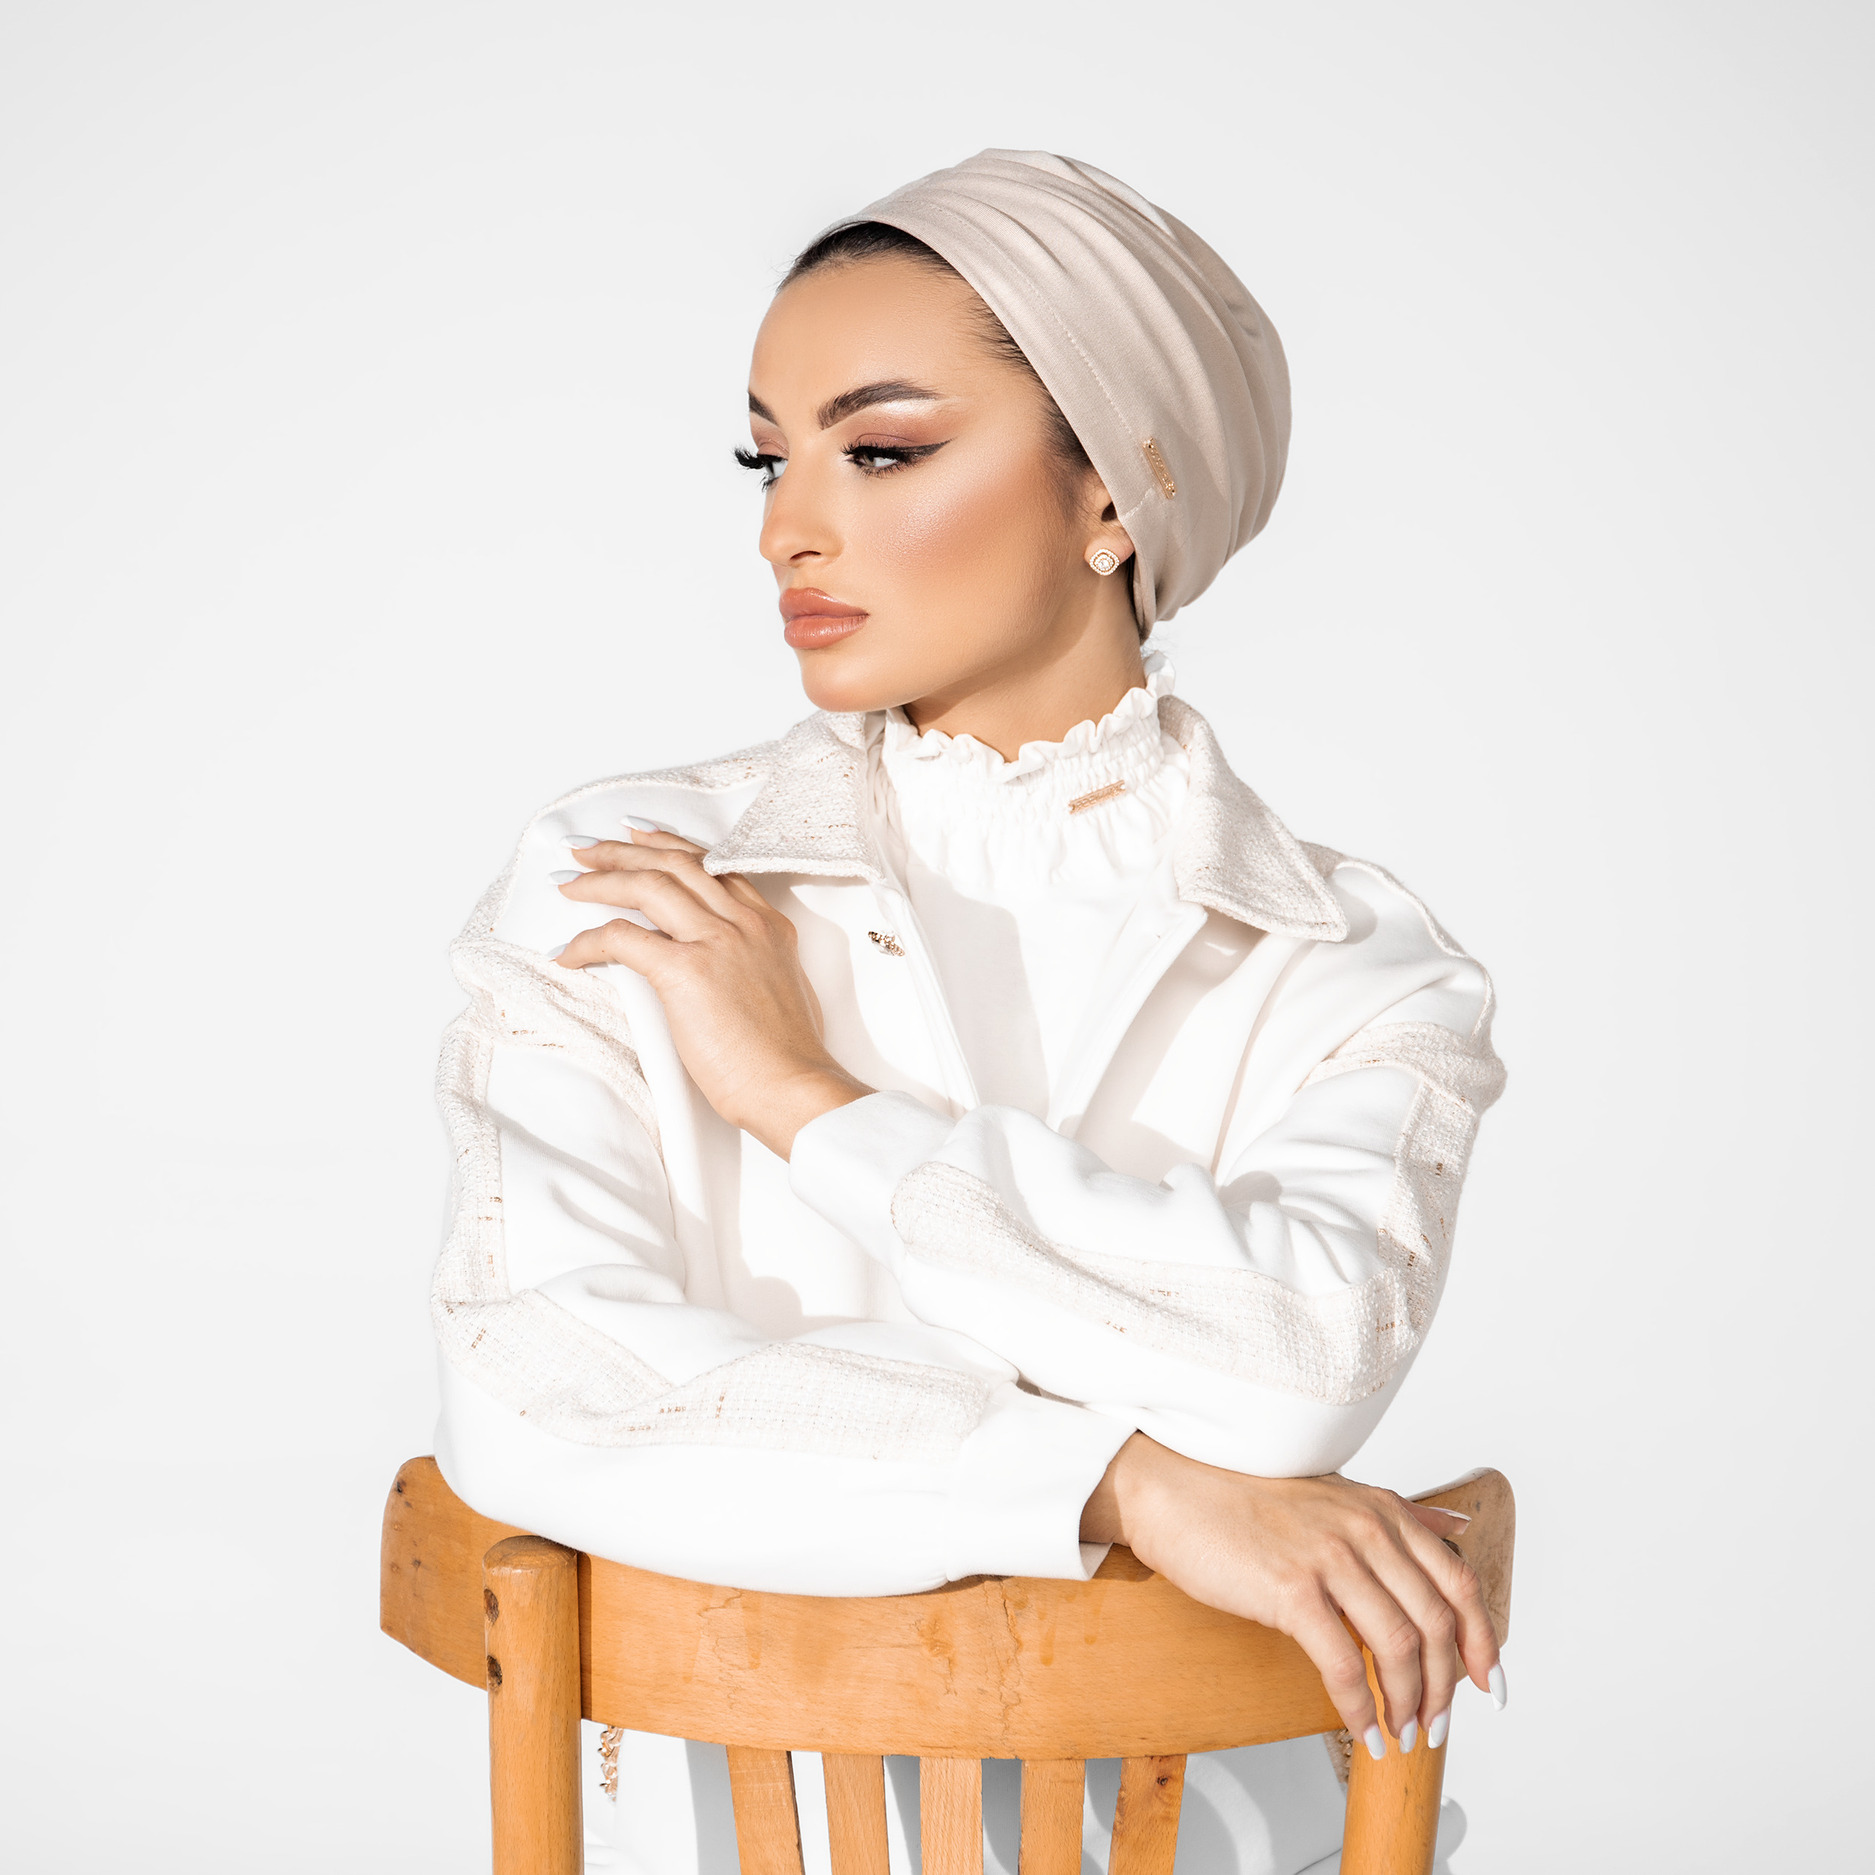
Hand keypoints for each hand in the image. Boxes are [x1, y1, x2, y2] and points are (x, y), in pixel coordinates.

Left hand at [549, 829, 870, 1155]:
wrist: (793, 1087)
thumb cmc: (787, 1058)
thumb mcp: (780, 990)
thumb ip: (749, 964)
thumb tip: (714, 968)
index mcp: (768, 926)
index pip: (712, 867)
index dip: (670, 846)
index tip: (639, 837)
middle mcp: (743, 923)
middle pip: (676, 863)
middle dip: (624, 850)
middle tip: (588, 849)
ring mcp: (716, 942)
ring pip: (647, 885)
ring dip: (599, 878)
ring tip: (568, 882)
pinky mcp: (686, 971)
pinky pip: (621, 938)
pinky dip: (586, 942)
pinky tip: (567, 954)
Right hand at [1081, 1434, 1500, 1753]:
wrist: (1174, 1489)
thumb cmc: (1246, 1497)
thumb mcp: (1336, 1493)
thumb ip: (1400, 1514)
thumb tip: (1458, 1525)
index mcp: (1381, 1509)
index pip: (1458, 1580)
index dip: (1481, 1639)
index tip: (1489, 1684)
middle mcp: (1365, 1529)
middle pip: (1435, 1621)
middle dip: (1444, 1687)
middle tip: (1437, 1725)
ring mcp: (1330, 1557)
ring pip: (1398, 1647)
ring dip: (1407, 1704)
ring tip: (1401, 1734)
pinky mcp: (1292, 1590)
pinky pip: (1343, 1664)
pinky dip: (1359, 1708)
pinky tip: (1361, 1731)